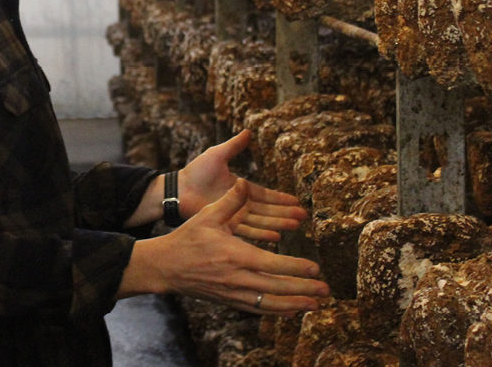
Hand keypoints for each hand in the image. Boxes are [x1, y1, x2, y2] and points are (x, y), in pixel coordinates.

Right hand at [120, 179, 328, 314]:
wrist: (166, 266)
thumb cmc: (187, 238)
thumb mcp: (207, 216)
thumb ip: (230, 201)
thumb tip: (244, 181)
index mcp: (235, 254)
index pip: (273, 264)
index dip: (296, 267)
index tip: (316, 268)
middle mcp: (237, 277)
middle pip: (277, 287)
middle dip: (304, 289)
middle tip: (326, 289)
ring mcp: (233, 293)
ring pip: (270, 303)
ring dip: (295, 304)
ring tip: (315, 303)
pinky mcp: (229, 301)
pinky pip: (258, 309)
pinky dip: (277, 311)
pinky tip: (291, 310)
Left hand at [178, 129, 305, 241]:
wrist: (179, 188)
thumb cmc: (196, 171)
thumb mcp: (217, 154)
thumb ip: (234, 146)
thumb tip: (249, 131)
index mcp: (241, 189)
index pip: (265, 195)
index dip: (281, 198)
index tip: (298, 201)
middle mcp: (240, 204)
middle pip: (268, 210)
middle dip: (286, 212)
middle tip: (304, 217)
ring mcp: (233, 216)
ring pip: (261, 221)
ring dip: (278, 223)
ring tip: (295, 225)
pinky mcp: (225, 226)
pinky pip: (246, 230)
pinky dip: (260, 234)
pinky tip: (275, 237)